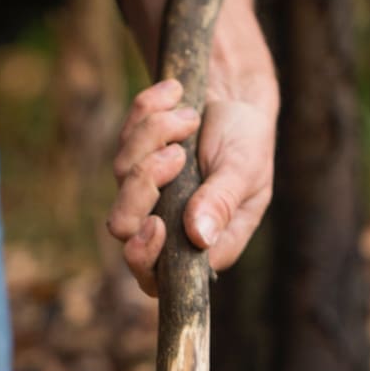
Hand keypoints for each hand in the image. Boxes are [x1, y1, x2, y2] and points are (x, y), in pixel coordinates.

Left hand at [113, 0, 278, 293]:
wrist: (233, 95)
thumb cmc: (247, 140)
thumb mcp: (244, 170)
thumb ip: (221, 202)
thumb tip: (200, 237)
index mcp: (202, 243)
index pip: (159, 275)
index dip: (146, 256)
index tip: (155, 224)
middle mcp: (168, 224)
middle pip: (125, 227)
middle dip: (143, 186)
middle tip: (176, 155)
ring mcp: (145, 193)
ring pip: (122, 177)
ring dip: (154, 137)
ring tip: (189, 117)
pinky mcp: (132, 161)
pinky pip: (124, 139)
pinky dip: (148, 112)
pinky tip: (173, 97)